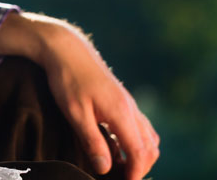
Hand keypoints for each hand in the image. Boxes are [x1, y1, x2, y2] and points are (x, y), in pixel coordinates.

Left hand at [0, 13, 159, 179]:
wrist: (67, 49)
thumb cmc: (67, 79)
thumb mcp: (75, 113)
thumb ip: (92, 141)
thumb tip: (105, 168)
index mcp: (122, 113)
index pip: (139, 152)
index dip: (135, 173)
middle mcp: (131, 108)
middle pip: (150, 147)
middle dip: (141, 167)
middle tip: (123, 178)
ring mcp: (128, 103)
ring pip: (148, 136)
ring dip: (140, 154)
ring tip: (121, 166)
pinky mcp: (121, 99)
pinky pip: (139, 125)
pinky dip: (135, 141)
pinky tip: (116, 145)